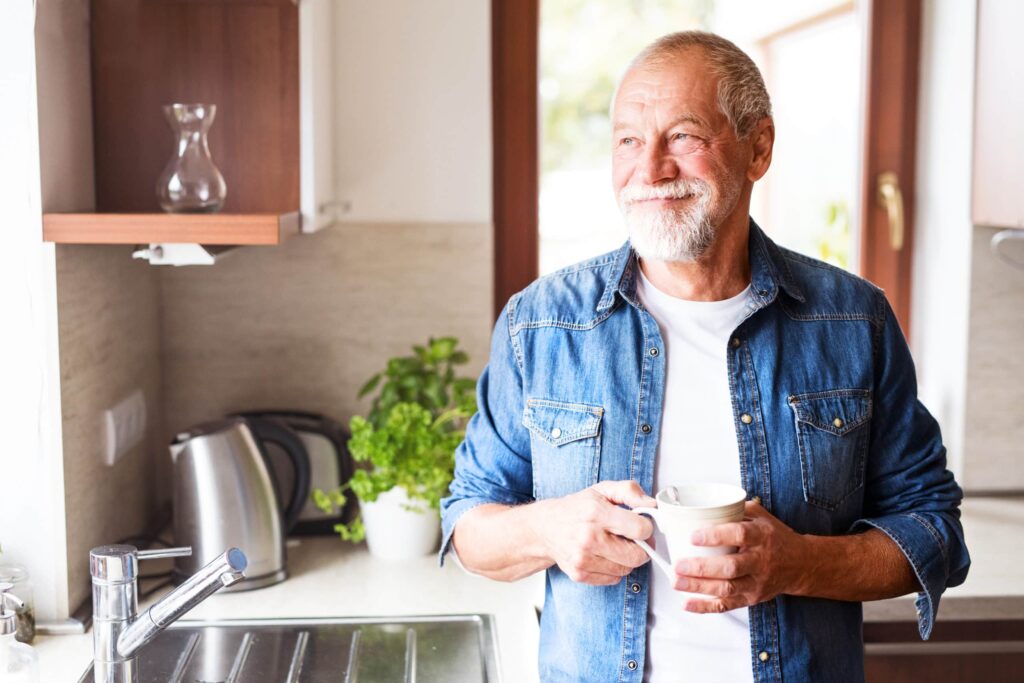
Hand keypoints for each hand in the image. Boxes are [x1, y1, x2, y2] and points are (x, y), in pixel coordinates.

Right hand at [540, 480, 656, 585]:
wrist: (545, 527)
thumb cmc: (576, 508)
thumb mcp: (602, 490)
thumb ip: (630, 491)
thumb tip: (651, 505)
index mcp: (596, 513)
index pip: (640, 529)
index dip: (646, 527)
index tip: (640, 524)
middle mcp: (588, 538)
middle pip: (637, 556)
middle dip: (641, 547)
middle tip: (631, 538)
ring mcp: (583, 559)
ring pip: (626, 569)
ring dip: (626, 559)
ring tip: (614, 545)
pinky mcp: (579, 574)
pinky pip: (614, 579)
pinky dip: (614, 569)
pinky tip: (604, 555)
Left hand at [672, 500, 810, 612]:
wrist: (800, 564)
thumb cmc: (774, 537)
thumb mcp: (760, 516)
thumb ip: (734, 509)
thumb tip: (702, 505)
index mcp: (761, 536)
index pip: (739, 535)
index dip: (715, 536)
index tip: (692, 536)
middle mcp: (760, 561)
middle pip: (730, 567)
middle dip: (701, 568)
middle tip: (678, 565)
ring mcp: (756, 582)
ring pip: (727, 589)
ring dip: (699, 587)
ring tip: (676, 582)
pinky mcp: (751, 598)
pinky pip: (727, 605)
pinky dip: (705, 607)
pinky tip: (687, 603)